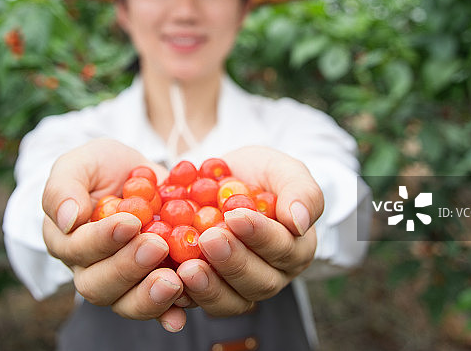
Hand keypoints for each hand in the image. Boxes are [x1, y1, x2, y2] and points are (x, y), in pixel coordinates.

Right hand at [41, 138, 187, 331]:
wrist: (135, 175)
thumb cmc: (100, 167)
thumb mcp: (79, 164)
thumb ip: (64, 188)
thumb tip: (68, 220)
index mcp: (65, 240)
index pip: (78, 248)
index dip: (104, 239)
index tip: (131, 222)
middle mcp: (89, 268)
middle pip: (99, 285)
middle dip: (128, 268)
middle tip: (157, 246)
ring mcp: (120, 282)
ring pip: (125, 303)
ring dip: (148, 297)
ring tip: (174, 282)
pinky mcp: (149, 285)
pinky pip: (156, 308)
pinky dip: (169, 313)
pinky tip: (182, 312)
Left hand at [176, 146, 322, 315]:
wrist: (220, 180)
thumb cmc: (259, 173)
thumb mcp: (282, 169)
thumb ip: (300, 191)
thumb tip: (299, 222)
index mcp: (295, 248)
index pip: (283, 248)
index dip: (260, 235)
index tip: (236, 216)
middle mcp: (271, 274)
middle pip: (258, 281)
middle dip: (233, 261)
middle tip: (208, 239)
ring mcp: (239, 288)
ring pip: (231, 301)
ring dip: (210, 287)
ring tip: (187, 268)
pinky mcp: (209, 291)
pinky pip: (200, 302)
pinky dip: (186, 295)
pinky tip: (170, 279)